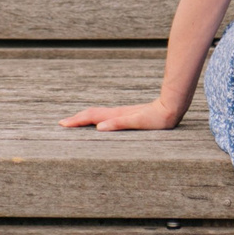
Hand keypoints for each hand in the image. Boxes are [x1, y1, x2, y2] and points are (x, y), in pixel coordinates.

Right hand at [58, 98, 185, 131]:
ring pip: (98, 114)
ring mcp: (121, 113)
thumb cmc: (157, 118)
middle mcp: (116, 113)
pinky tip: (98, 122)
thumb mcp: (138, 122)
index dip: (77, 120)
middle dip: (77, 118)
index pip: (91, 117)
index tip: (62, 123)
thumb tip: (99, 127)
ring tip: (75, 122)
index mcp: (116, 115)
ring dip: (85, 118)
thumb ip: (119, 123)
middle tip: (62, 123)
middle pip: (92, 114)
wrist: (171, 108)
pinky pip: (106, 116)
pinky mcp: (127, 115)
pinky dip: (96, 118)